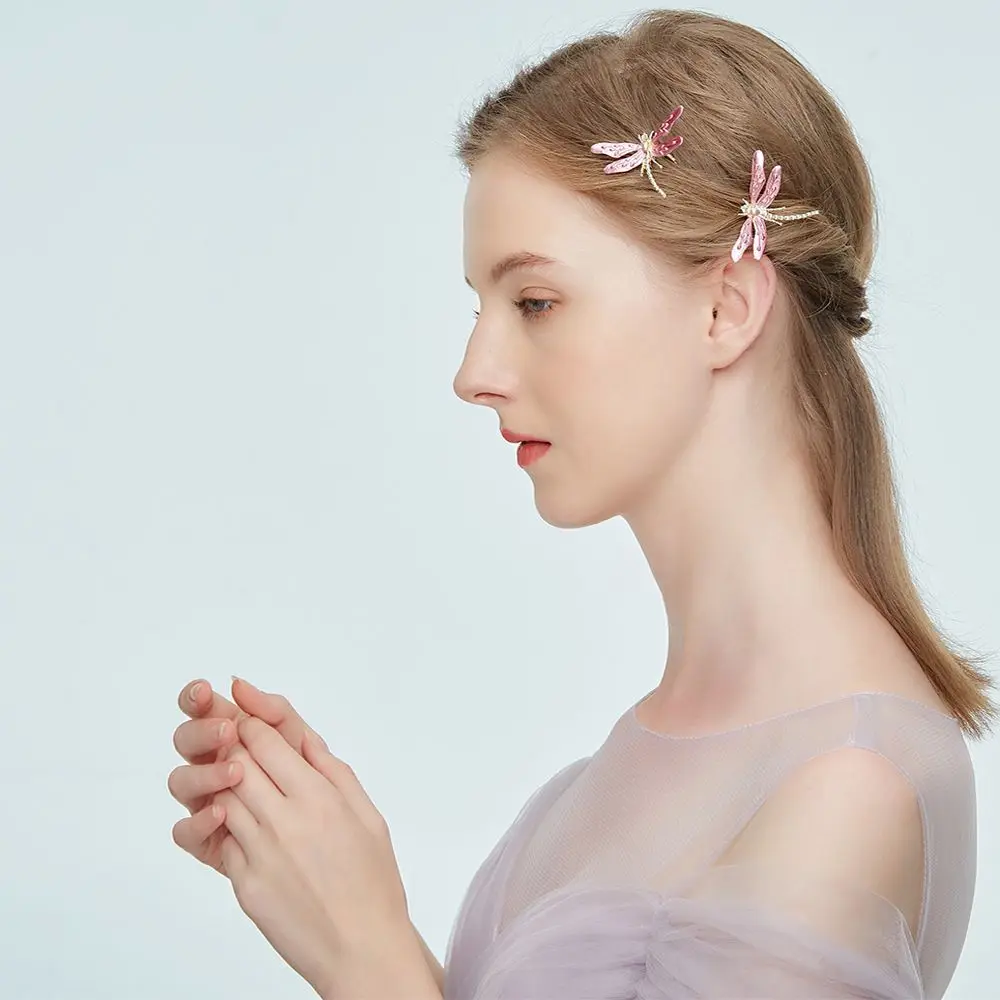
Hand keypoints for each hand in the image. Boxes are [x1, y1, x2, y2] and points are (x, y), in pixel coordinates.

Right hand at [168, 677, 328, 872]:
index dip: (197, 698)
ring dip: (204, 772)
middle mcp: (217, 765)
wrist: (339, 857)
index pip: (204, 709)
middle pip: (187, 741)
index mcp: (237, 737)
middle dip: (202, 731)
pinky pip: (186, 831)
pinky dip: (197, 820)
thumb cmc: (322, 796)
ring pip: (182, 782)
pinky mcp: (211, 843)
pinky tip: (220, 813)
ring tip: (235, 771)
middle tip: (227, 732)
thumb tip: (238, 685)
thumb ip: (276, 713)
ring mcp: (211, 802)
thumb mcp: (306, 747)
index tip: (204, 692)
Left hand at [214, 715, 416, 997]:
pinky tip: (241, 824)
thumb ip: (333, 772)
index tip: (249, 718)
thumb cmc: (372, 883)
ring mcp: (259, 852)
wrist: (360, 948)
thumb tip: (305, 740)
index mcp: (319, 797)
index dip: (252, 724)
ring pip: (223, 797)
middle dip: (232, 746)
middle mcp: (285, 820)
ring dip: (225, 784)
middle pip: (237, 763)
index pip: (266, 742)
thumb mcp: (367, 815)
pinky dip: (225, 826)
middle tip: (234, 740)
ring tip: (237, 781)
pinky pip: (222, 840)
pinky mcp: (243, 883)